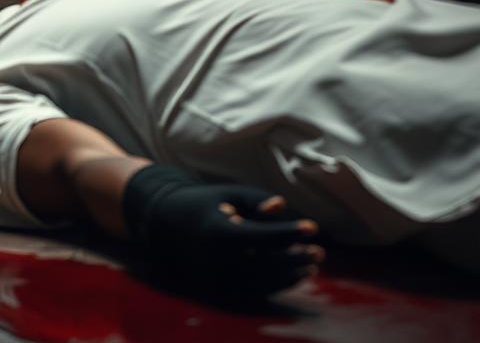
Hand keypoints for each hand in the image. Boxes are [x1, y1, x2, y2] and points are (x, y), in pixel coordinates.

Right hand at [124, 165, 322, 299]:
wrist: (166, 226)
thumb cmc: (204, 203)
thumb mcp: (228, 193)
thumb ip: (256, 199)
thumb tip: (281, 207)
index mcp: (219, 232)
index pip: (264, 236)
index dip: (290, 233)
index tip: (312, 227)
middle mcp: (217, 261)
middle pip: (268, 264)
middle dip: (296, 259)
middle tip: (318, 251)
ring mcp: (217, 280)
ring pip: (263, 282)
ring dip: (291, 275)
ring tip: (312, 264)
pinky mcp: (218, 292)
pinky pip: (254, 291)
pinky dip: (277, 285)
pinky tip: (294, 275)